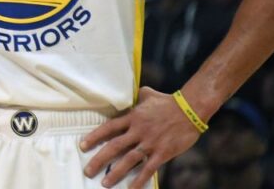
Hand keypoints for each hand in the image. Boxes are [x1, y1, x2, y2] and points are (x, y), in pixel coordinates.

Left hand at [81, 87, 199, 187]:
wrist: (190, 109)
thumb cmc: (167, 101)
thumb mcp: (147, 94)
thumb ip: (135, 97)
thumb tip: (126, 94)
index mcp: (132, 117)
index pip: (108, 128)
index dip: (94, 137)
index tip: (83, 146)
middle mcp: (138, 131)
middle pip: (114, 147)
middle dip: (99, 160)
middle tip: (88, 171)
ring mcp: (150, 143)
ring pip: (129, 160)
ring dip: (115, 172)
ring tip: (104, 183)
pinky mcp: (163, 153)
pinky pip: (149, 168)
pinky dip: (140, 179)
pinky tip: (131, 188)